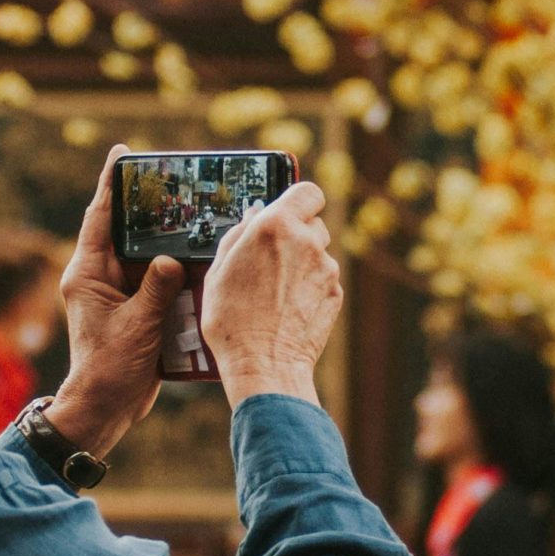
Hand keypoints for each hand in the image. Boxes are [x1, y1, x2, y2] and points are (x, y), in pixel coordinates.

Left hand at [48, 148, 188, 457]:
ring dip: (167, 238)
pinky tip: (202, 256)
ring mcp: (118, 292)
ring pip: (145, 253)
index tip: (122, 153)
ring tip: (194, 212)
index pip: (100, 218)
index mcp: (87, 273)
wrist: (107, 407)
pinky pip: (158, 278)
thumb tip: (173, 259)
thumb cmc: (110, 368)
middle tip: (173, 178)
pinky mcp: (136, 308)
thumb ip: (156, 289)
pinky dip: (177, 268)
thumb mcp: (137, 325)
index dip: (111, 184)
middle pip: (125, 230)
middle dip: (147, 206)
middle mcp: (100, 277)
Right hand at [200, 181, 340, 408]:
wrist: (264, 364)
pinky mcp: (336, 294)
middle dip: (297, 235)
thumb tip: (252, 217)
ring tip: (277, 289)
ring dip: (303, 263)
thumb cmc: (233, 321)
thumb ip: (238, 235)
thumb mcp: (218, 271)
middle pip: (313, 223)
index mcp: (275, 226)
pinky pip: (324, 280)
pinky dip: (311, 288)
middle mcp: (307, 241)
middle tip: (273, 258)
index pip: (308, 191)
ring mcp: (326, 269)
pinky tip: (289, 307)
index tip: (288, 211)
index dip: (299, 200)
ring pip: (319, 253)